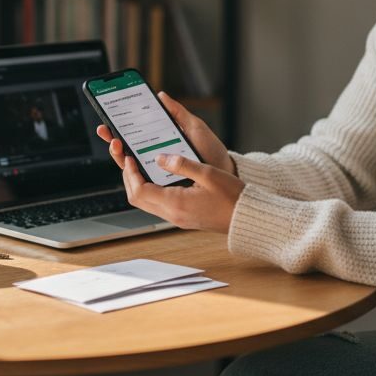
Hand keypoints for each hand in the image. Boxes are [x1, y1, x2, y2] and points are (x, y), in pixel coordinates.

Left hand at [95, 93, 243, 231]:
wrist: (246, 218)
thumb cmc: (232, 197)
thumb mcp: (208, 173)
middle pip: (137, 199)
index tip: (130, 157)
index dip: (130, 173)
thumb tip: (159, 158)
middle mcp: (172, 215)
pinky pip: (158, 205)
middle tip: (130, 159)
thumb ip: (182, 164)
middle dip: (129, 178)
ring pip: (146, 203)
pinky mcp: (182, 218)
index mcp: (176, 204)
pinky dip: (151, 191)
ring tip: (141, 165)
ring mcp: (177, 218)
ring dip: (139, 185)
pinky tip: (158, 176)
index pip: (139, 190)